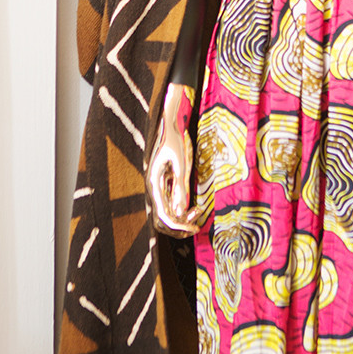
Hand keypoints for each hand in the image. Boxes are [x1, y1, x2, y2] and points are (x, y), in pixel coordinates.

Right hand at [145, 83, 197, 236]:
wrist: (168, 125)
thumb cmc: (173, 140)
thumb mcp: (180, 162)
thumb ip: (180, 186)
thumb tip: (181, 211)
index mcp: (154, 184)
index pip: (163, 216)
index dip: (178, 226)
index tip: (195, 228)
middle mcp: (154, 189)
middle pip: (162, 220)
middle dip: (179, 227)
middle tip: (197, 225)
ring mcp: (159, 189)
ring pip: (167, 214)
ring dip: (182, 219)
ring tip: (198, 213)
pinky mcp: (165, 186)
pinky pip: (171, 205)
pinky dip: (182, 210)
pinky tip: (195, 206)